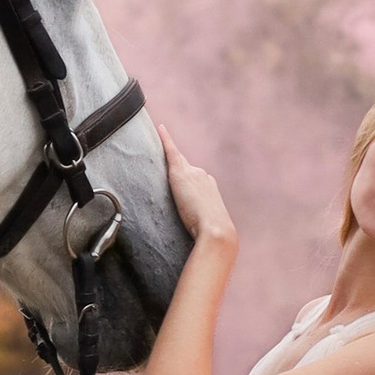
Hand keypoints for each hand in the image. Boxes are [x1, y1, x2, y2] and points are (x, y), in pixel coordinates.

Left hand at [161, 129, 236, 246]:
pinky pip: (171, 151)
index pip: (198, 180)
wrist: (216, 230)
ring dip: (169, 153)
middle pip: (187, 168)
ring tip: (157, 140)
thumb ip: (203, 231)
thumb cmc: (214, 237)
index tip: (186, 181)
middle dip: (179, 166)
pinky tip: (159, 128)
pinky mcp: (180, 173)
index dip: (191, 181)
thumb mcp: (209, 231)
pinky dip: (165, 139)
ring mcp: (192, 173)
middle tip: (167, 161)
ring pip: (177, 161)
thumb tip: (202, 246)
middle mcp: (203, 177)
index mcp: (211, 189)